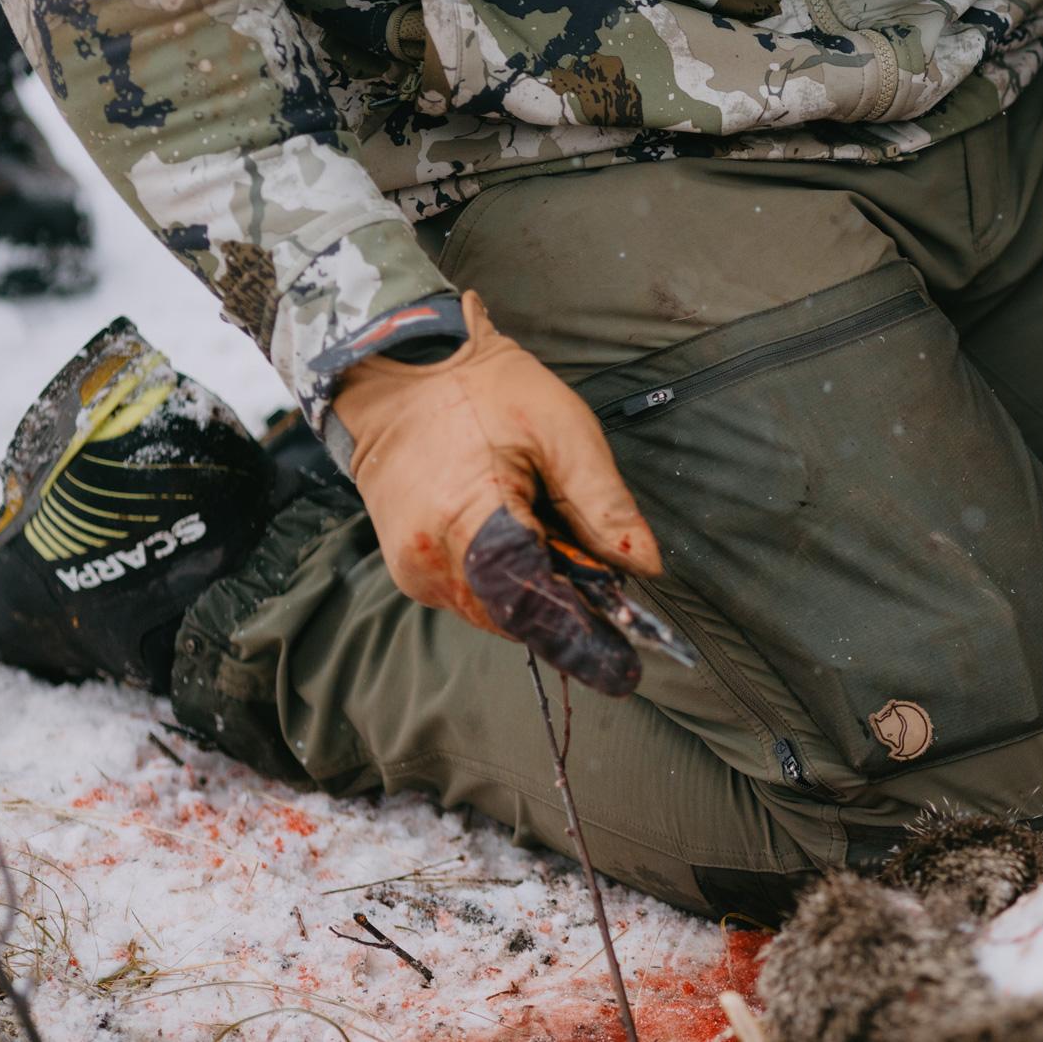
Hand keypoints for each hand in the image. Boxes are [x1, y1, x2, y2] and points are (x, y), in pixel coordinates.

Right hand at [333, 293, 662, 637]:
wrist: (396, 372)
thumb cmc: (483, 391)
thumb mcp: (563, 430)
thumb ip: (604, 504)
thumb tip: (646, 567)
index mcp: (468, 520)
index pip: (532, 601)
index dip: (581, 638)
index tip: (626, 670)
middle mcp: (431, 560)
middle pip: (518, 616)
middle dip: (569, 609)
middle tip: (609, 586)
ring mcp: (414, 571)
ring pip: (498, 611)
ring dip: (541, 593)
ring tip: (553, 530)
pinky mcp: (412, 570)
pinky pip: (477, 594)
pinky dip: (513, 581)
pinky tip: (524, 533)